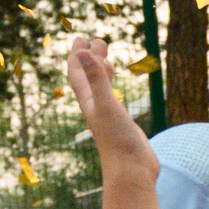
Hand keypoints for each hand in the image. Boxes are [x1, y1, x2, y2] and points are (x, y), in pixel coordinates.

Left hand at [66, 36, 155, 162]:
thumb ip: (96, 77)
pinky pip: (113, 101)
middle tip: (96, 41)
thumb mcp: (107, 103)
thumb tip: (81, 52)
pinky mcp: (121, 125)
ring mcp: (108, 117)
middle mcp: (96, 107)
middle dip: (90, 58)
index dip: (77, 55)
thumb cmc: (118, 140)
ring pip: (101, 89)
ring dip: (102, 72)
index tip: (81, 38)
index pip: (78, 72)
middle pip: (88, 77)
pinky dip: (114, 90)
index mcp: (89, 101)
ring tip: (107, 60)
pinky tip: (119, 91)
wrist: (131, 171)